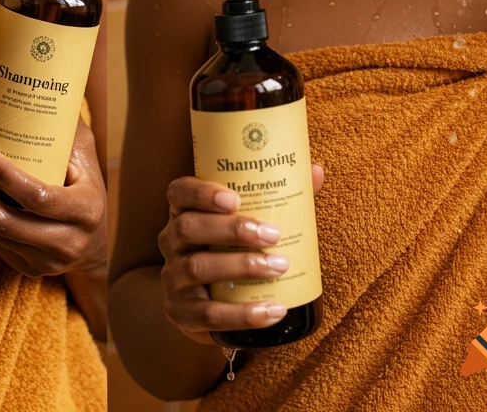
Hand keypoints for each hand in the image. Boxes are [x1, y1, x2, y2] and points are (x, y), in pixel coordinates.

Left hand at [0, 118, 106, 279]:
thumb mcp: (86, 157)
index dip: (4, 175)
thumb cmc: (86, 186)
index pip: (37, 197)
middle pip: (2, 220)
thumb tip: (48, 93)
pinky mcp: (24, 268)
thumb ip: (69, 129)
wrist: (93, 241)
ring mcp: (43, 262)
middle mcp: (65, 244)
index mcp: (86, 212)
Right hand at [158, 164, 324, 345]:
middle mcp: (170, 242)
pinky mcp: (182, 315)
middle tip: (273, 233)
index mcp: (182, 212)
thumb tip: (316, 171)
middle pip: (189, 228)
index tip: (235, 198)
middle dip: (232, 229)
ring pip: (198, 268)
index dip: (202, 192)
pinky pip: (210, 315)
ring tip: (279, 267)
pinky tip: (274, 310)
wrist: (202, 306)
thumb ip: (275, 198)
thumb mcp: (241, 225)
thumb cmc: (228, 251)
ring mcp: (173, 280)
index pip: (179, 192)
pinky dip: (244, 314)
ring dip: (242, 266)